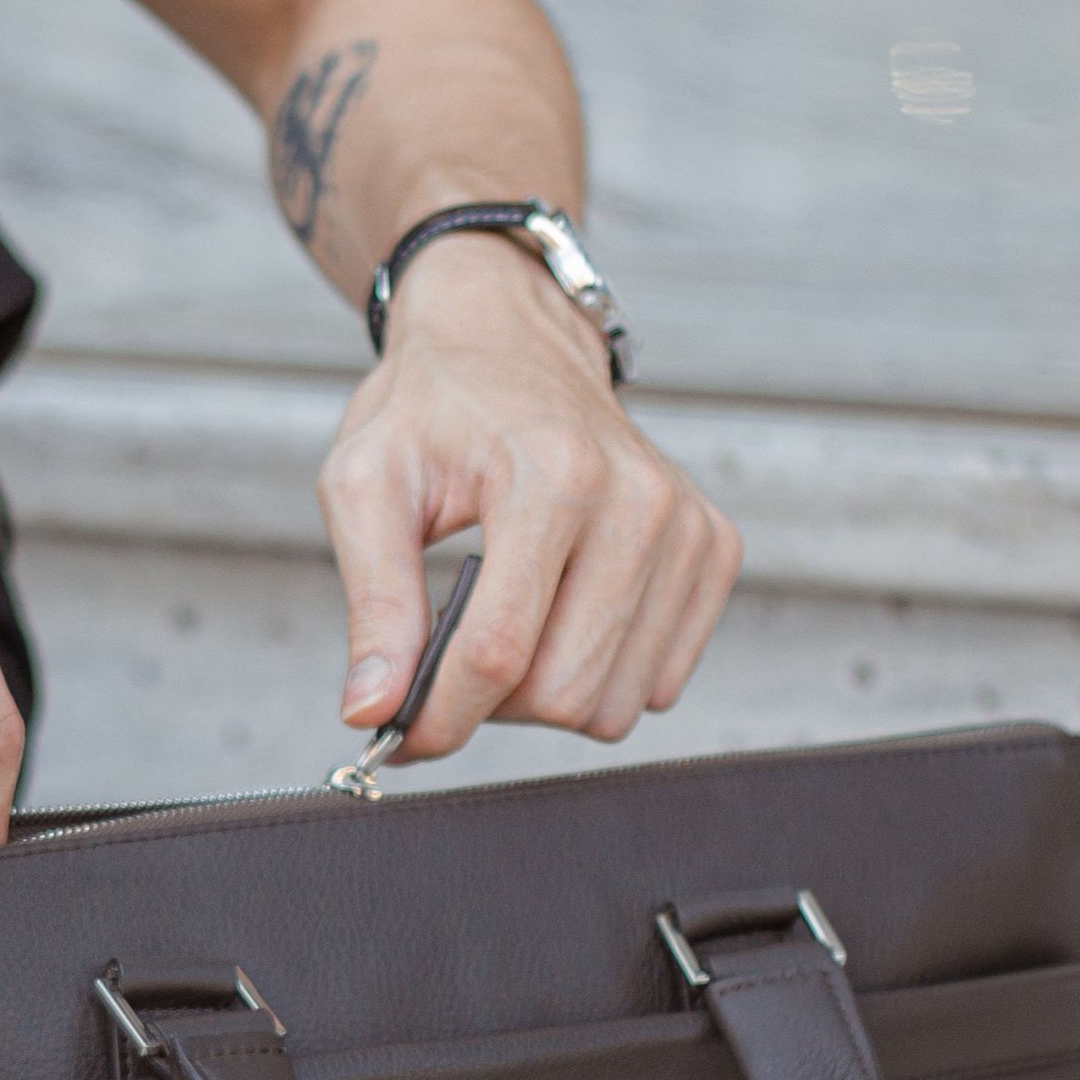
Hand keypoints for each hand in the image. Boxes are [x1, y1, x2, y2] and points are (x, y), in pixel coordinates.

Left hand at [317, 236, 740, 759]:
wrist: (509, 343)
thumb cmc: (429, 413)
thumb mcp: (366, 489)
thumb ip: (373, 606)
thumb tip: (371, 711)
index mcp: (552, 477)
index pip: (499, 653)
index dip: (440, 718)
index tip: (396, 736)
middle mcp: (639, 501)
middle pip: (564, 692)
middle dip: (489, 703)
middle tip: (447, 654)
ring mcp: (688, 527)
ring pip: (615, 703)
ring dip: (543, 695)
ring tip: (502, 626)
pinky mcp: (714, 550)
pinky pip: (658, 682)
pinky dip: (598, 674)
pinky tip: (557, 617)